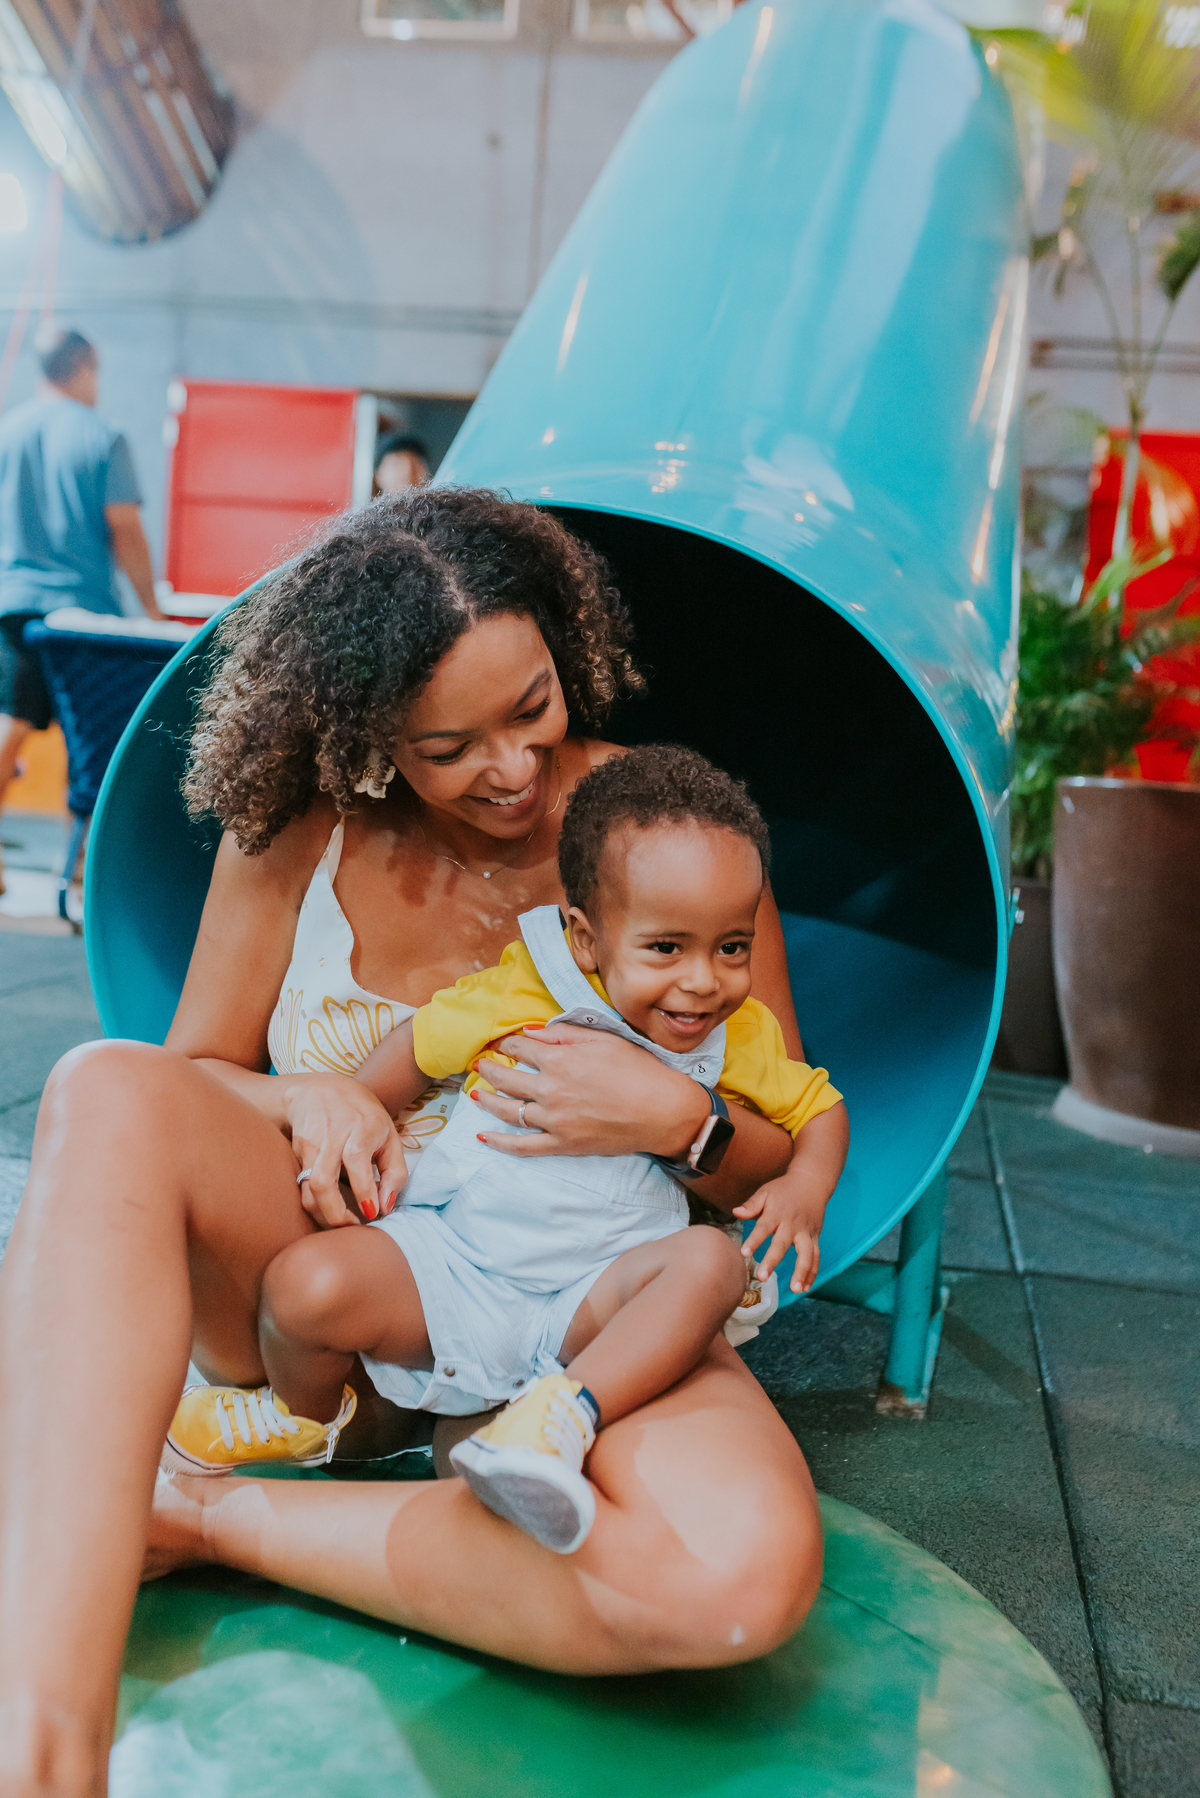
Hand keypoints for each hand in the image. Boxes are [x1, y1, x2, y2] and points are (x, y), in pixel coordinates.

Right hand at [278, 1072, 408, 1228]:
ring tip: (339, 1222)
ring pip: (305, 1187)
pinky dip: (314, 1202)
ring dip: (320, 1214)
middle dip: (334, 1214)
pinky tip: (328, 1207)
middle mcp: (331, 1135)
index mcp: (360, 1128)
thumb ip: (395, 1172)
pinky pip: (301, 1184)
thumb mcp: (389, 1136)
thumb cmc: (363, 1116)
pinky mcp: (295, 1151)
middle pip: (322, 1181)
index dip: (364, 1192)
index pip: (356, 1161)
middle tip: (350, 1228)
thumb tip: (386, 1206)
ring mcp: (309, 1144)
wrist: (319, 1090)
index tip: (371, 1213)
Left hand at [467, 1023, 710, 1160]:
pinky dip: (500, 1142)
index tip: (502, 1043)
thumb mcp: (603, 1040)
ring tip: (475, 1093)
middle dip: (488, 1069)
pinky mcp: (562, 1144)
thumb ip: (564, 1035)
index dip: (508, 1044)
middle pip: (506, 1078)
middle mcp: (550, 1089)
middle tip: (479, 1064)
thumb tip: (532, 1033)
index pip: (520, 1048)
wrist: (663, 1111)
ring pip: (508, 1111)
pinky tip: (483, 1136)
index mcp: (560, 1060)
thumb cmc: (639, 1071)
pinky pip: (522, 1146)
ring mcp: (554, 1120)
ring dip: (486, 1100)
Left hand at [733, 1176, 823, 1293]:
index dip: (754, 1241)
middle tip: (763, 1277)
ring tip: (796, 1290)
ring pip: (807, 1254)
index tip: (743, 1254)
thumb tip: (735, 1212)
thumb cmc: (783, 1189)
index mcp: (777, 1213)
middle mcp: (792, 1224)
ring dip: (803, 1272)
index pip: (763, 1227)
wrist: (811, 1182)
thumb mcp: (765, 1192)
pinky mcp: (815, 1237)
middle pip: (783, 1244)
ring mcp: (806, 1232)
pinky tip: (805, 1288)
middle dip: (773, 1261)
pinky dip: (812, 1273)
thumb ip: (751, 1204)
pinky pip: (816, 1257)